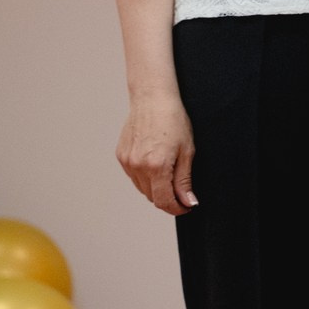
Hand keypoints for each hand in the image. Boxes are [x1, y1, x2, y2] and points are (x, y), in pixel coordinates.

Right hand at [117, 96, 196, 214]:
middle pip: (152, 197)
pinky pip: (134, 176)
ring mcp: (127, 161)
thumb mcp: (187, 151)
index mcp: (156, 166)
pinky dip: (145, 177)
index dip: (176, 208)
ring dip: (156, 189)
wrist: (152, 99)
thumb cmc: (173, 120)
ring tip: (169, 174)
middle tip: (182, 192)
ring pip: (142, 188)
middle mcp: (137, 166)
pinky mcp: (121, 156)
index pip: (164, 201)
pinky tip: (155, 164)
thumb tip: (188, 202)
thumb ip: (184, 180)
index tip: (186, 207)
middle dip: (168, 198)